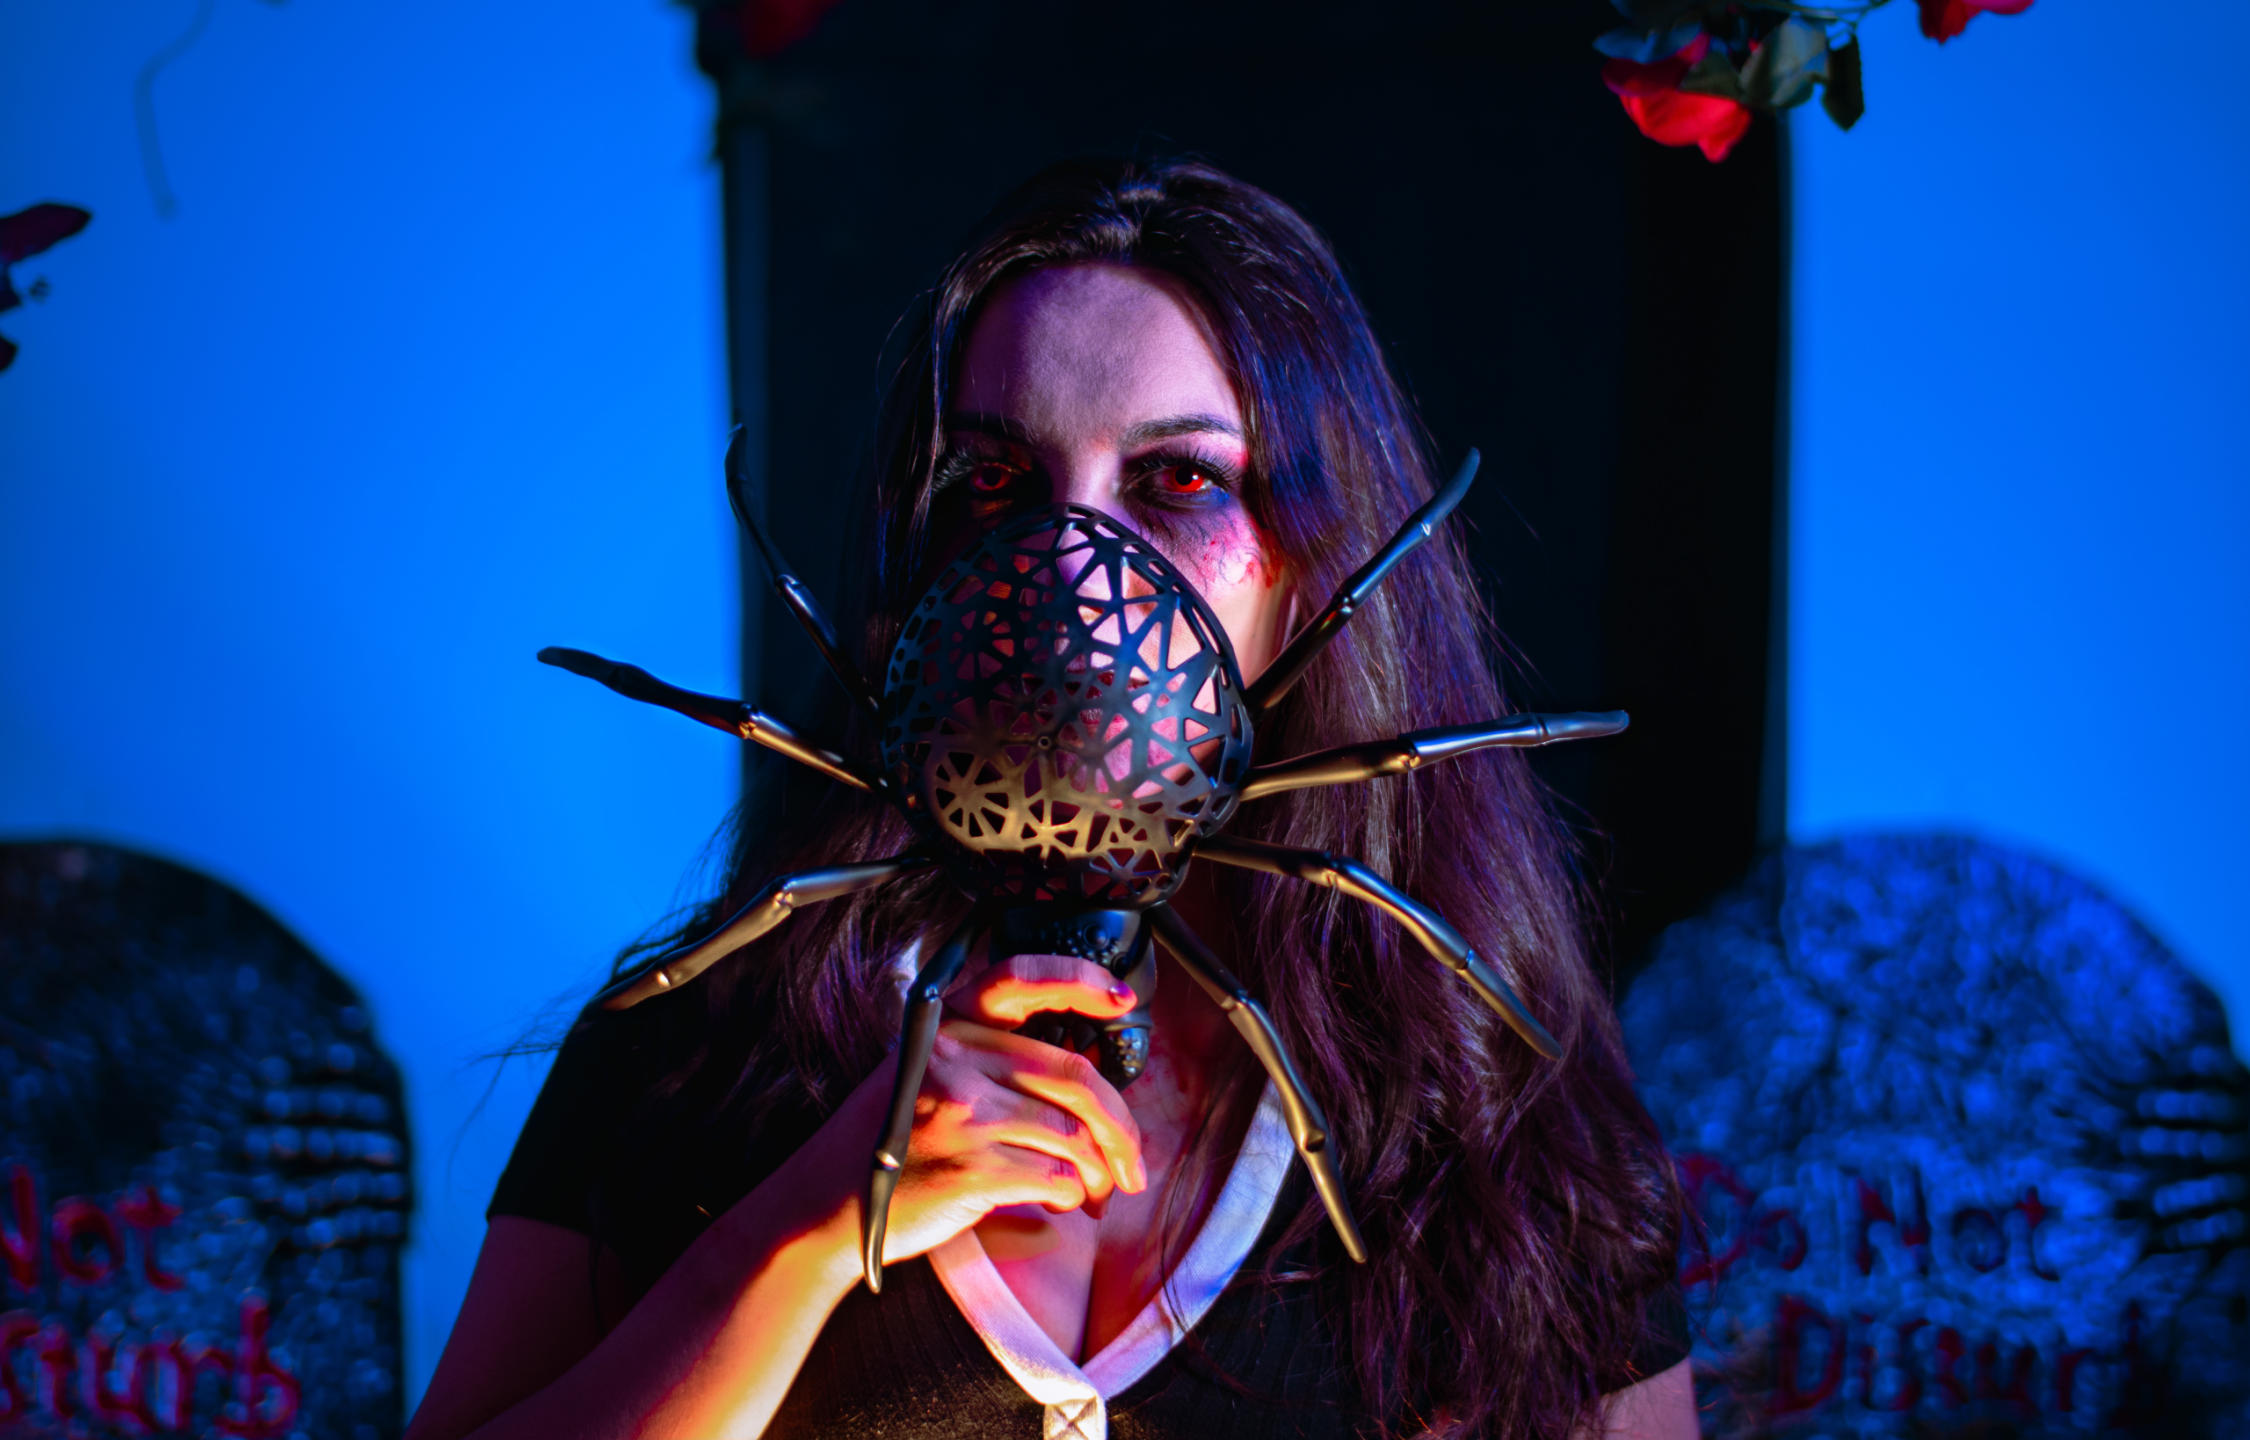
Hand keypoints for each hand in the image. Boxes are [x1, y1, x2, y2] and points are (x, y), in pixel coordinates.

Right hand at [797, 953, 1148, 1268]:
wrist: (825, 1206)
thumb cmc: (885, 1142)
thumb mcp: (922, 1072)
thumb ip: (987, 1059)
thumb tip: (1082, 1078)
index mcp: (946, 1025)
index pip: (1019, 979)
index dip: (1079, 980)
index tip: (1122, 998)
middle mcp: (955, 1058)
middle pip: (1074, 1077)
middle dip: (1122, 1127)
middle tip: (1135, 1162)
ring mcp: (963, 1112)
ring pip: (1072, 1134)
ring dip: (1098, 1172)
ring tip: (1096, 1192)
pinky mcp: (971, 1167)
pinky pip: (1055, 1176)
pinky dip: (1070, 1195)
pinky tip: (1060, 1204)